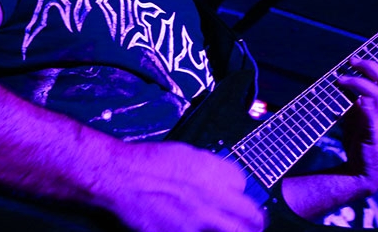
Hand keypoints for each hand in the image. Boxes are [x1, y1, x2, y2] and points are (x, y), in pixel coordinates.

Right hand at [96, 141, 265, 231]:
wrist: (122, 176)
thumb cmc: (147, 161)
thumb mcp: (186, 154)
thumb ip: (209, 169)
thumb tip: (221, 180)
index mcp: (214, 172)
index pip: (244, 184)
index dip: (239, 192)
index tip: (236, 197)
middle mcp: (213, 196)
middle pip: (251, 216)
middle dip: (254, 221)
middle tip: (253, 224)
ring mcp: (199, 221)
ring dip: (239, 231)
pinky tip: (201, 231)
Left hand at [336, 56, 377, 193]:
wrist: (364, 171)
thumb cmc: (360, 142)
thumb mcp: (355, 117)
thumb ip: (350, 102)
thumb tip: (336, 83)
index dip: (371, 67)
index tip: (353, 59)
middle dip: (370, 68)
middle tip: (351, 60)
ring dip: (360, 83)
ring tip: (341, 79)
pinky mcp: (377, 135)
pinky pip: (375, 116)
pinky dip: (365, 105)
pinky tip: (355, 101)